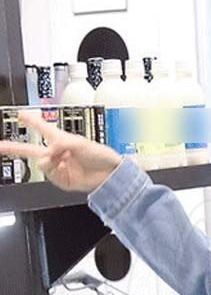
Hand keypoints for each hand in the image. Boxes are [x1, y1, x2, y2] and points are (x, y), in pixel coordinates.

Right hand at [0, 110, 122, 192]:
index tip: (20, 114)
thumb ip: (61, 145)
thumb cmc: (103, 156)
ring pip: (42, 165)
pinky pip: (52, 176)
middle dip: (13, 148)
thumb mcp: (81, 144)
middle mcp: (59, 153)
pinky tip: (65, 167)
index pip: (43, 128)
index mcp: (63, 140)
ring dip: (50, 162)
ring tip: (61, 159)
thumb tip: (47, 155)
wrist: (113, 174)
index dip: (32, 121)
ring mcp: (60, 167)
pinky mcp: (63, 180)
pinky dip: (56, 172)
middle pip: (31, 150)